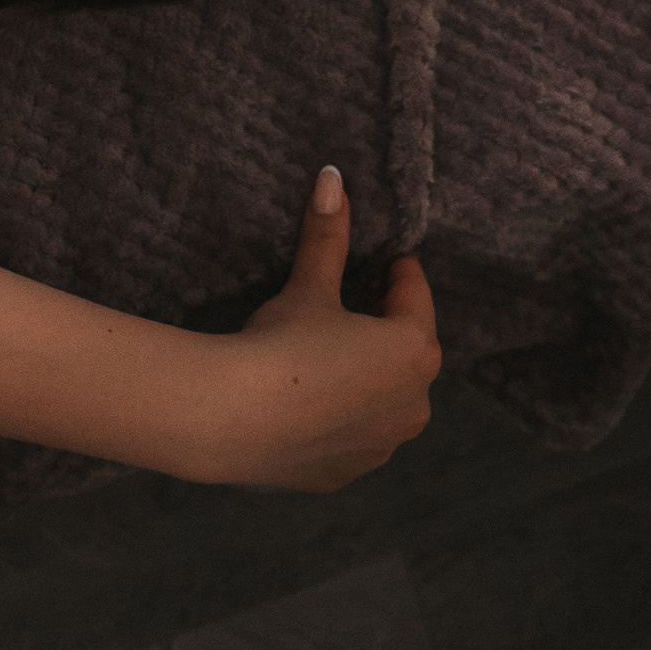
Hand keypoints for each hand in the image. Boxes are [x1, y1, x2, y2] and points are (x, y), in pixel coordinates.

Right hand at [200, 170, 439, 491]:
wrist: (235, 418)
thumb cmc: (283, 344)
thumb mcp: (309, 286)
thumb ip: (328, 235)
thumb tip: (333, 176)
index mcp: (414, 351)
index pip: (414, 295)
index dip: (395, 271)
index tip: (382, 257)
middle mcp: (415, 404)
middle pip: (407, 351)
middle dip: (384, 325)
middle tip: (350, 300)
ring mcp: (384, 446)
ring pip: (388, 398)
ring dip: (370, 375)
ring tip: (330, 352)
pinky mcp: (351, 473)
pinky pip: (360, 434)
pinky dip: (346, 414)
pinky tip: (312, 400)